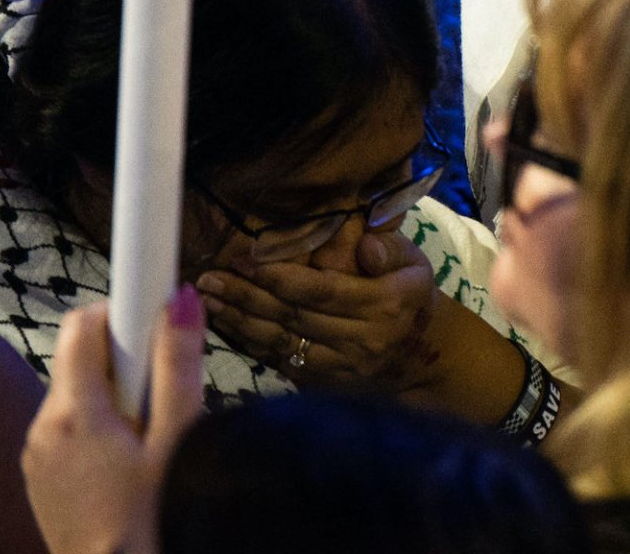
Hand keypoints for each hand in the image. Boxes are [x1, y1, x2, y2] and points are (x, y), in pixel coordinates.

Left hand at [21, 289, 204, 553]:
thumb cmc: (151, 517)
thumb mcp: (177, 439)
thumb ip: (178, 365)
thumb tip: (180, 297)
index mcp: (73, 410)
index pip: (84, 322)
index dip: (123, 310)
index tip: (155, 315)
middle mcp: (42, 424)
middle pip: (82, 356)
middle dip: (126, 360)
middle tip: (164, 398)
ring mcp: (35, 451)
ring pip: (77, 392)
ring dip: (114, 396)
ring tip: (149, 439)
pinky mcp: (38, 472)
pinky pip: (68, 425)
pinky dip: (98, 425)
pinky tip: (126, 462)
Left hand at [196, 219, 434, 390]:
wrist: (422, 353)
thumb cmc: (410, 295)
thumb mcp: (415, 263)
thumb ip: (389, 250)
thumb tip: (364, 245)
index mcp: (386, 304)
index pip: (321, 290)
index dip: (278, 275)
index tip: (242, 258)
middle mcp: (363, 339)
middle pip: (293, 315)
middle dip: (246, 295)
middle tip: (208, 277)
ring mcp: (342, 366)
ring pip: (281, 341)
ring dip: (239, 321)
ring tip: (207, 298)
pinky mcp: (326, 383)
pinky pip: (280, 361)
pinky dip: (249, 343)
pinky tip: (225, 324)